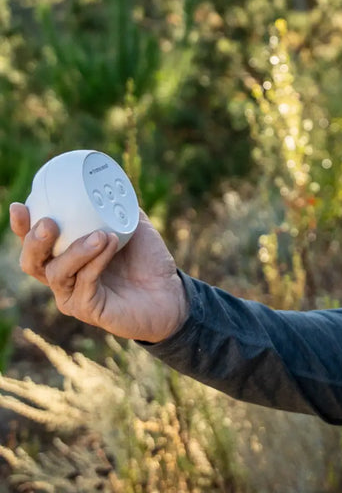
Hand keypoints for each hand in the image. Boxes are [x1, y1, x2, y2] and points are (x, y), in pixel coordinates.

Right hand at [11, 202, 188, 342]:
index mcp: (68, 256)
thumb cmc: (148, 261)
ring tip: (99, 234)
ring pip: (56, 273)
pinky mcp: (88, 309)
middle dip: (34, 241)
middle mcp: (64, 277)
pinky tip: (109, 244)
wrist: (171, 293)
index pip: (36, 243)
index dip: (22, 227)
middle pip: (32, 262)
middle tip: (49, 223)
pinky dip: (96, 261)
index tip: (19, 206)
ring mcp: (73, 295)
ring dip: (75, 250)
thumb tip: (109, 183)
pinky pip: (85, 282)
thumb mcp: (133, 226)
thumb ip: (118, 207)